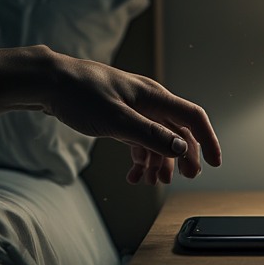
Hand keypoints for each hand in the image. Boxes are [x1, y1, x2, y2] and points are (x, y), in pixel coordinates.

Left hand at [46, 55, 221, 183]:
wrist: (48, 83)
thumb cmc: (79, 94)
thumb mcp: (116, 119)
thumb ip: (150, 135)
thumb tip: (180, 148)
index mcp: (153, 97)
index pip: (192, 118)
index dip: (208, 140)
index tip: (215, 163)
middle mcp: (148, 102)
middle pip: (177, 131)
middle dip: (182, 157)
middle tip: (184, 178)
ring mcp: (134, 109)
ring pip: (158, 139)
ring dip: (158, 162)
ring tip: (150, 181)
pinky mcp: (119, 117)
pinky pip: (139, 140)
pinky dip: (140, 158)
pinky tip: (133, 174)